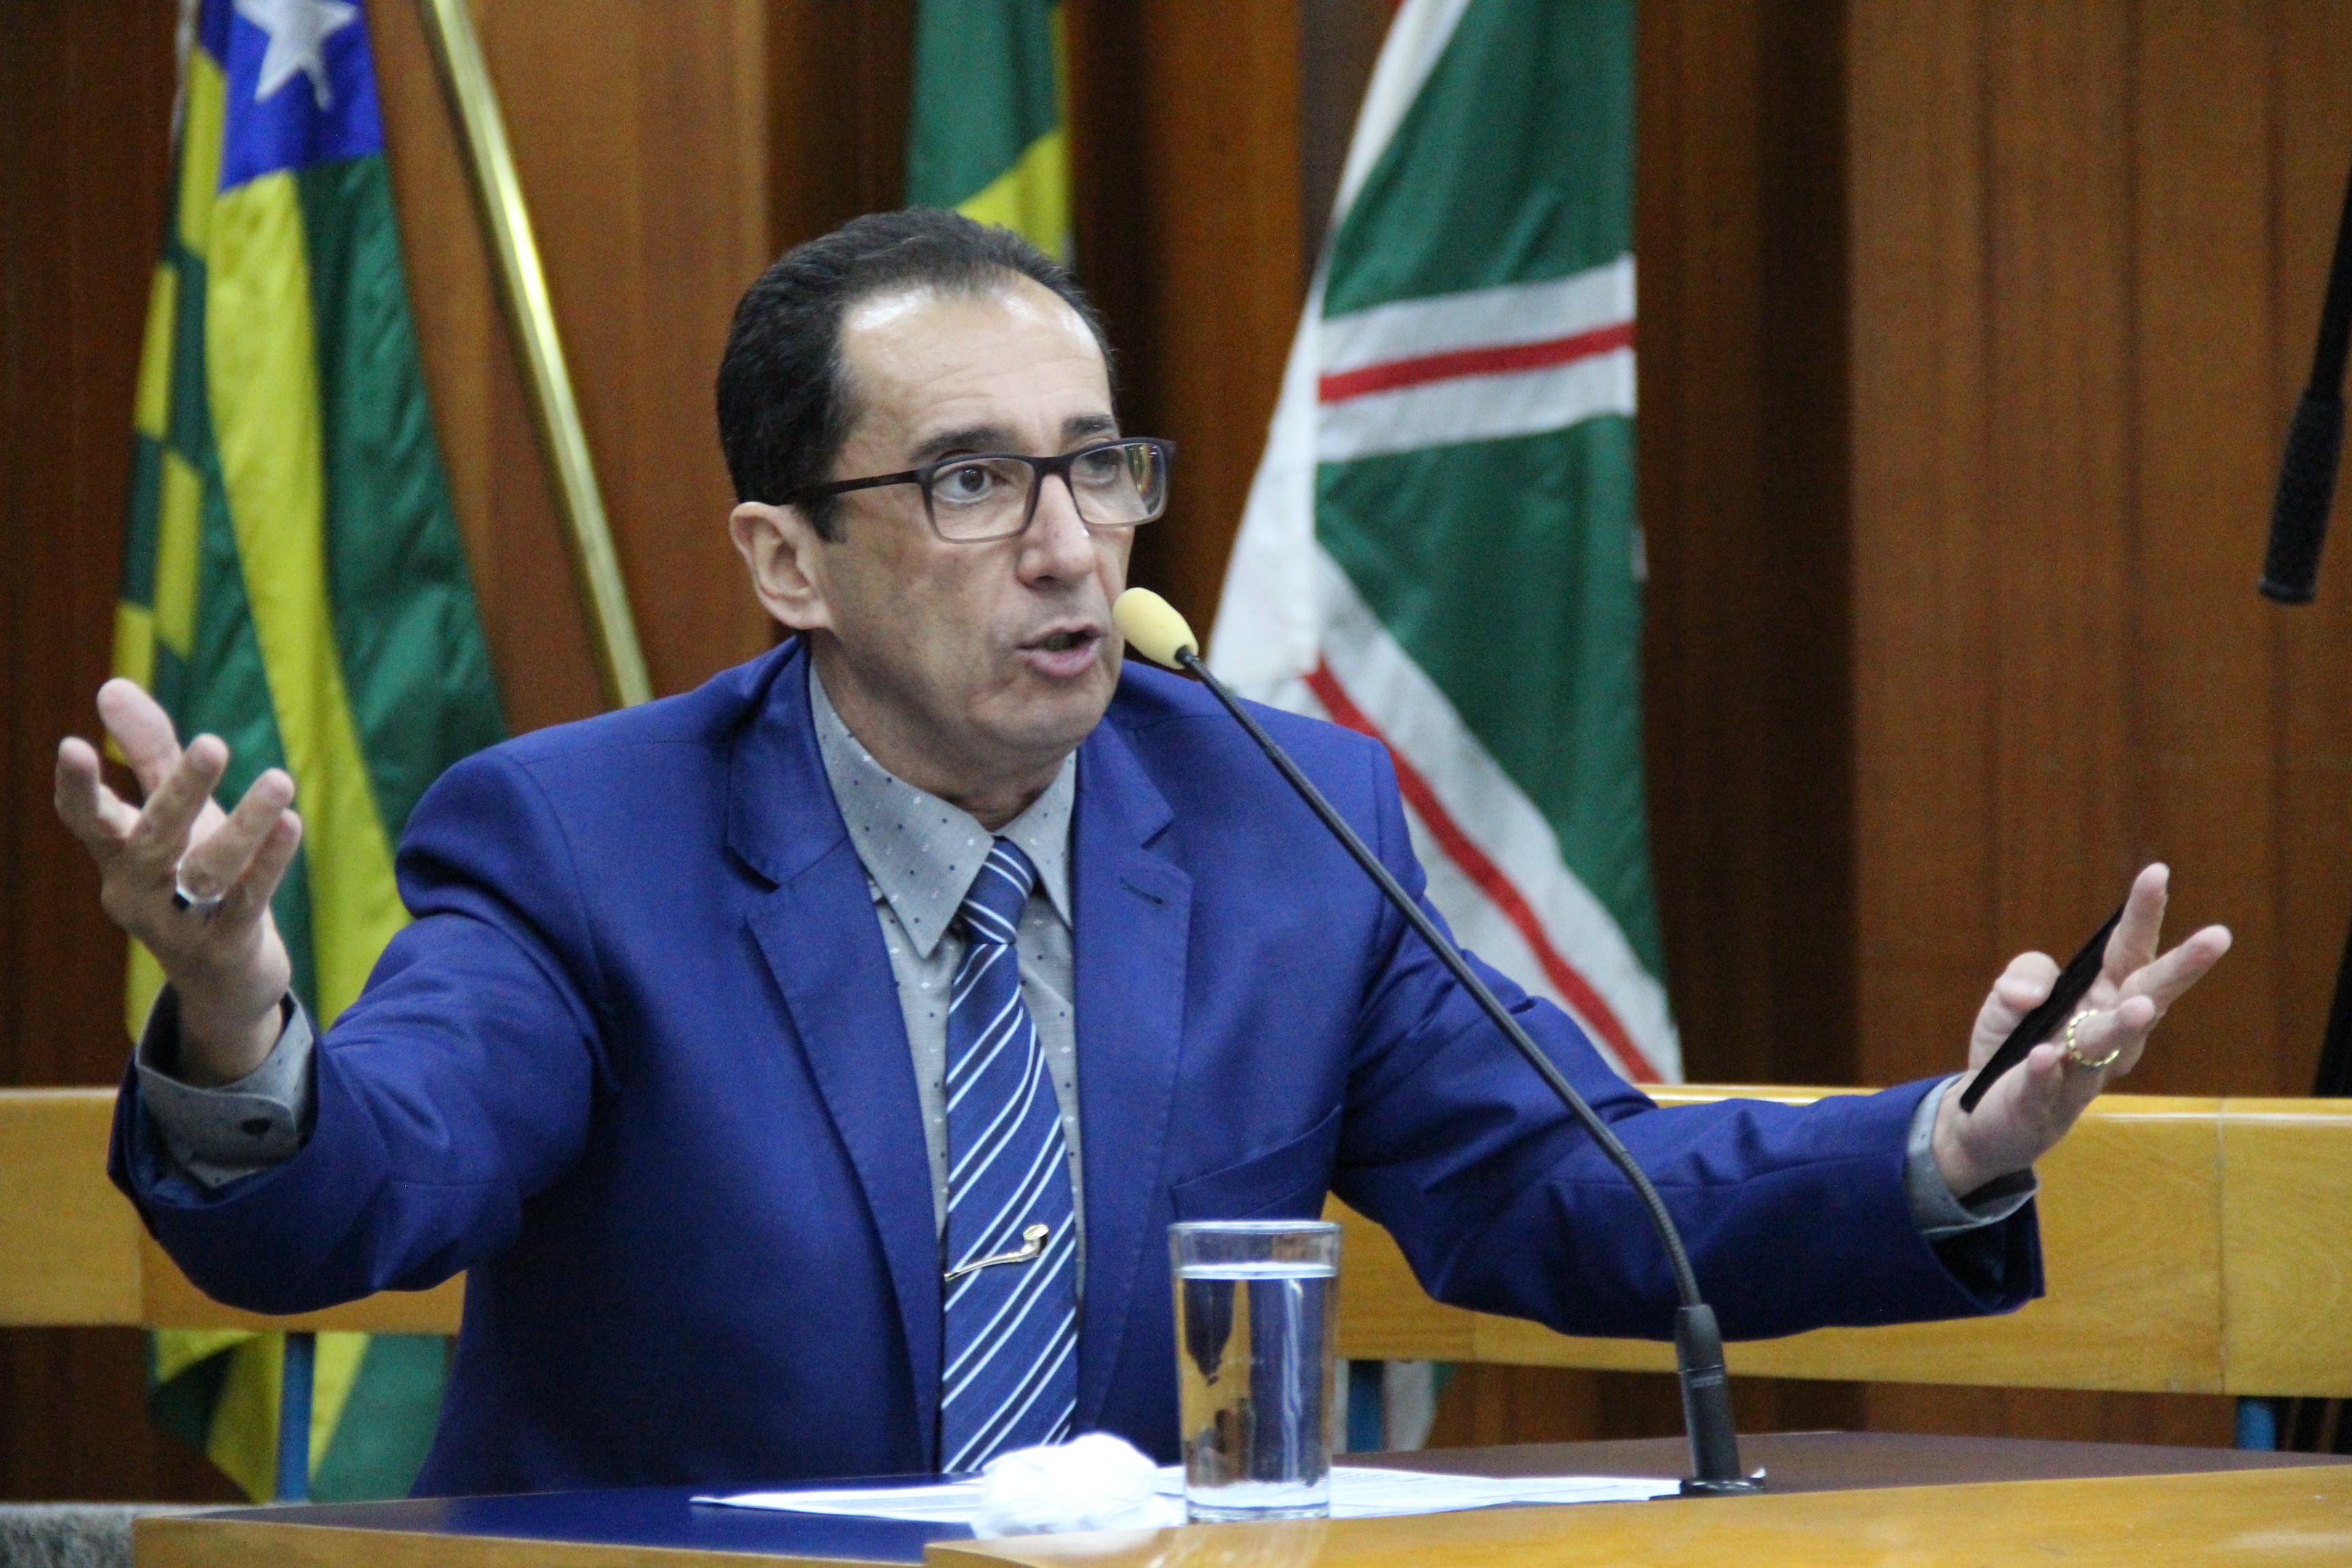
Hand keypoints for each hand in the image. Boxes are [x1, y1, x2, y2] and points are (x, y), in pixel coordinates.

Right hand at [53, 678, 300, 1083]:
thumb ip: (148, 753)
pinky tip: (291, 823)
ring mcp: (178, 924)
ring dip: (245, 825)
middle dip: (181, 792)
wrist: (224, 977)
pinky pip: (248, 899)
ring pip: (207, 871)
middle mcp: (136, 892)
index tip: (72, 745)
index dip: (77, 786)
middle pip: (154, 839)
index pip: (86, 819)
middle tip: (212, 743)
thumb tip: (110, 685)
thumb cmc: (191, 876)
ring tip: (280, 780)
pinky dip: (270, 861)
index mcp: (116, 855)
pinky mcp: (224, 946)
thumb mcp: (173, 815)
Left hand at [1932, 863, 2230, 1195]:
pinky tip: (2045, 1056)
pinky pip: (2048, 1084)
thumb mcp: (2011, 997)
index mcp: (2102, 996)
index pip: (2130, 950)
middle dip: (2181, 967)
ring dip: (2124, 1025)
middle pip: (2147, 994)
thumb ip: (2024, 976)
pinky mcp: (2045, 1104)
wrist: (1985, 1113)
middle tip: (2218, 936)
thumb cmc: (2017, 1044)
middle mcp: (2104, 1032)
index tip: (2157, 871)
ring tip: (2140, 1005)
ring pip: (2108, 1045)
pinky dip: (2046, 1071)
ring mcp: (2081, 1071)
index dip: (2144, 913)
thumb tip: (2032, 992)